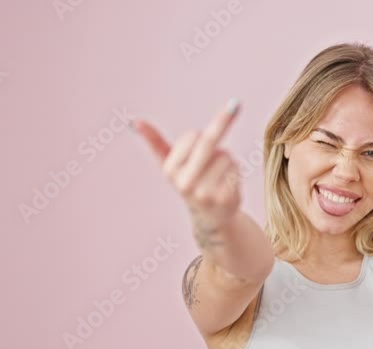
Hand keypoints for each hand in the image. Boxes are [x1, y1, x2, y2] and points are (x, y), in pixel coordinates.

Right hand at [134, 99, 243, 233]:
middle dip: (223, 120)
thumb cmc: (191, 184)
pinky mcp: (226, 198)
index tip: (197, 140)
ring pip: (226, 155)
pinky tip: (228, 183)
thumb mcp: (170, 165)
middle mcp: (186, 184)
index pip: (192, 136)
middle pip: (208, 142)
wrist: (211, 218)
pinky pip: (236, 168)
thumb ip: (155, 143)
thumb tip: (136, 122)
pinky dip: (236, 170)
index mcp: (171, 171)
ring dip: (227, 159)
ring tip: (218, 174)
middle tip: (236, 104)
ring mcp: (206, 193)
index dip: (197, 135)